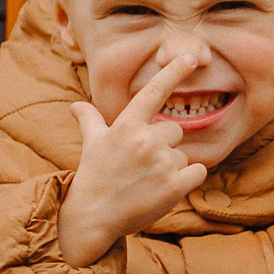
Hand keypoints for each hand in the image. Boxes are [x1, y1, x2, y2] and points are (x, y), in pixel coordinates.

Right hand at [58, 55, 209, 266]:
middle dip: (164, 145)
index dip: (174, 72)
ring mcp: (161, 163)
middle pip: (174, 130)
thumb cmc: (94, 177)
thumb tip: (76, 106)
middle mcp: (145, 140)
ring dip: (172, 167)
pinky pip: (198, 171)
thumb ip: (90, 120)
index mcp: (126, 126)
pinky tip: (166, 188)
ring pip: (184, 154)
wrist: (94, 216)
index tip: (192, 57)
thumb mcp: (91, 144)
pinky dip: (188, 179)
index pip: (153, 92)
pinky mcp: (175, 185)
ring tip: (148, 181)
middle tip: (142, 165)